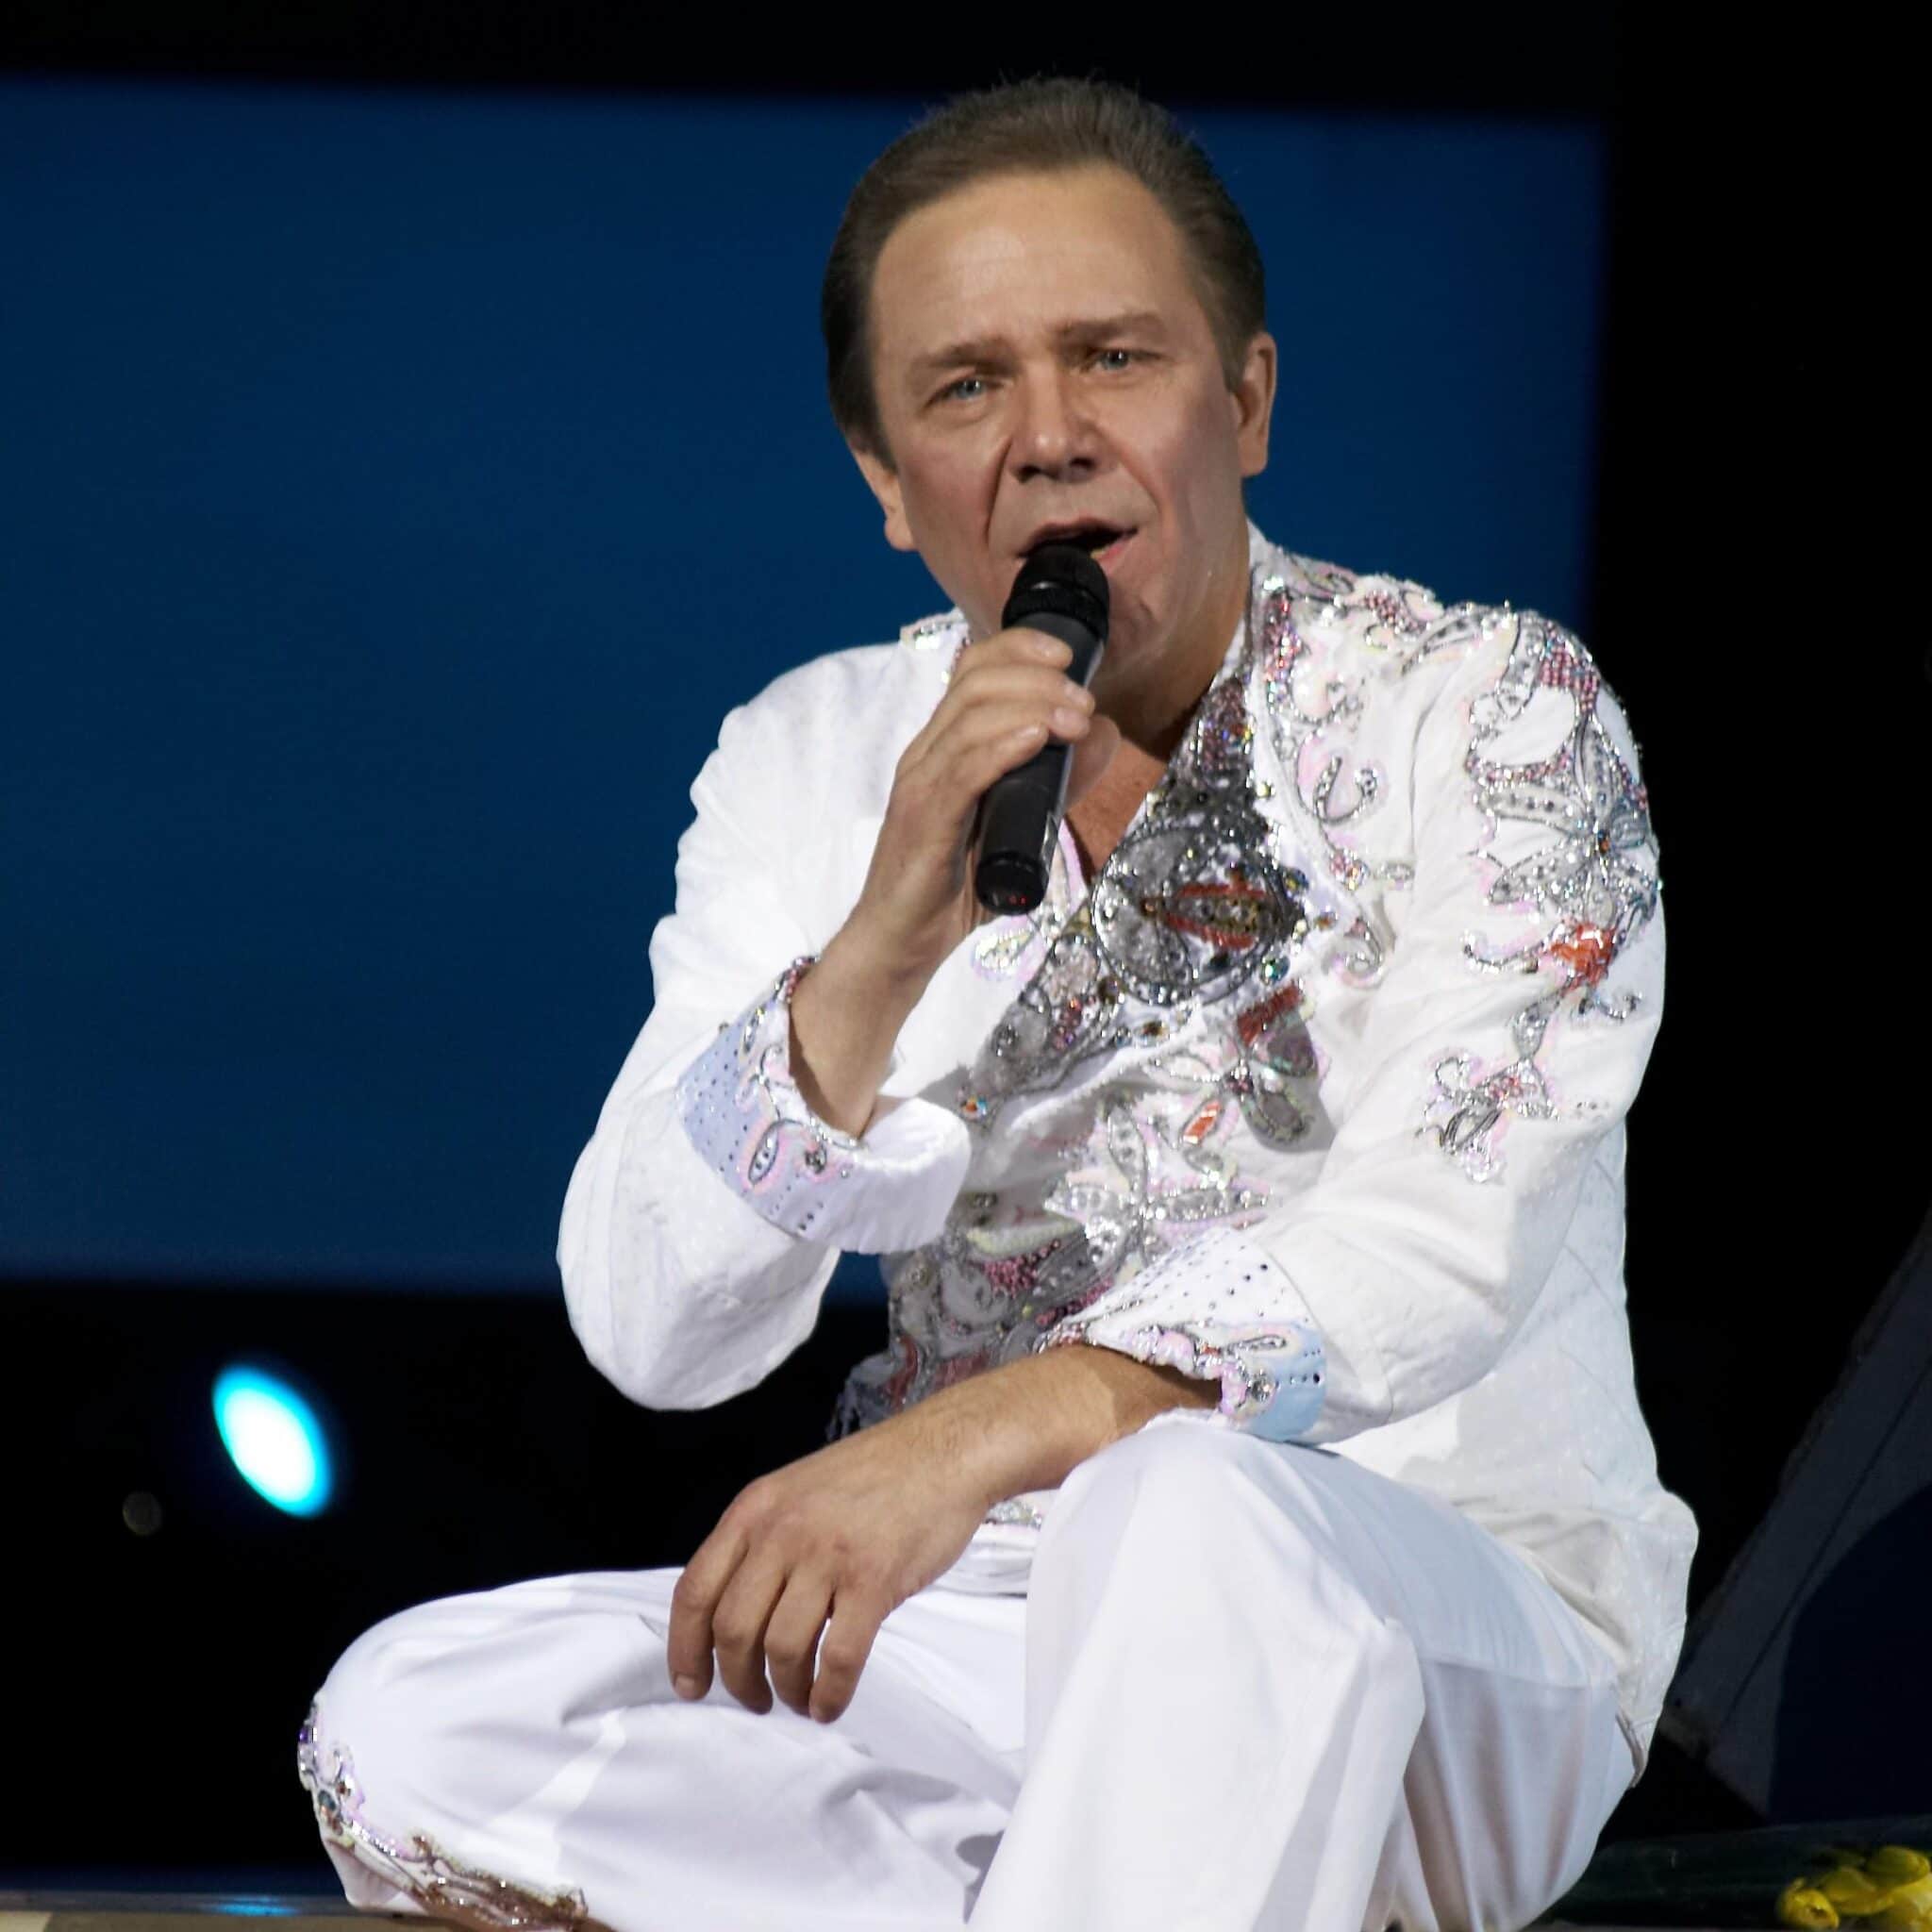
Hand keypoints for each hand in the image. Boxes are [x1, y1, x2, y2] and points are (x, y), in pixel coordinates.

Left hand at [665, 1403, 993, 1724]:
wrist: (944, 1450)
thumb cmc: (876, 1475)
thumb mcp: (797, 1490)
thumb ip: (763, 1540)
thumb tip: (736, 1615)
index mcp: (754, 1510)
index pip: (696, 1590)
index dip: (684, 1648)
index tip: (690, 1685)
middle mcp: (781, 1532)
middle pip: (732, 1629)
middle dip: (737, 1679)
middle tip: (755, 1700)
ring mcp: (827, 1556)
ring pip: (781, 1649)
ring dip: (786, 1690)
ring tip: (799, 1699)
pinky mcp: (873, 1580)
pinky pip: (838, 1658)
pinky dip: (828, 1694)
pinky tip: (830, 1704)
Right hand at [845, 625, 1122, 989]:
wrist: (903, 940)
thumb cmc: (955, 885)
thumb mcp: (1020, 822)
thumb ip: (1058, 780)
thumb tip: (1103, 733)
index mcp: (944, 746)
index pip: (973, 669)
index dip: (1020, 647)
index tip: (1070, 654)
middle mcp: (927, 754)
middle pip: (975, 682)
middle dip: (1039, 678)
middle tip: (1085, 701)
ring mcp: (920, 784)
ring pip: (970, 718)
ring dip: (1032, 707)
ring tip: (1076, 719)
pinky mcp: (923, 820)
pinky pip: (962, 770)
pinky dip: (1002, 747)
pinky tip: (1037, 740)